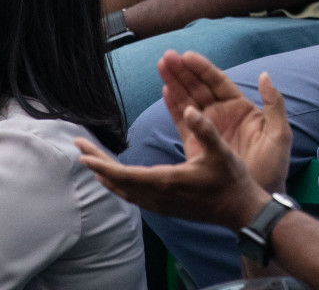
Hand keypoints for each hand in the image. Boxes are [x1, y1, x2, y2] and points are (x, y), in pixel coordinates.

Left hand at [77, 102, 267, 229]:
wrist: (239, 210)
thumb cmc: (231, 180)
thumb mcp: (221, 151)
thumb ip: (204, 130)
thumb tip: (189, 108)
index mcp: (167, 181)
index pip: (125, 175)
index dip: (102, 164)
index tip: (84, 152)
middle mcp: (158, 196)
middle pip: (118, 182)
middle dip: (97, 165)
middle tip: (80, 147)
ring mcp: (160, 204)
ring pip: (124, 191)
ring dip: (106, 175)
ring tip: (92, 161)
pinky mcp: (164, 207)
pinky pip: (133, 196)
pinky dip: (119, 185)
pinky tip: (115, 179)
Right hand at [157, 50, 291, 193]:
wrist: (257, 197)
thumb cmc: (272, 167)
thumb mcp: (279, 134)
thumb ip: (274, 104)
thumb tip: (265, 75)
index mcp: (241, 108)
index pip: (218, 82)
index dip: (203, 69)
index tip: (188, 56)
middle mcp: (222, 115)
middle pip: (199, 88)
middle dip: (183, 72)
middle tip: (167, 57)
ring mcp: (208, 128)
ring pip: (188, 100)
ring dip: (175, 83)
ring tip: (162, 66)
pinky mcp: (197, 144)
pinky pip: (183, 121)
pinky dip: (174, 106)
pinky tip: (165, 91)